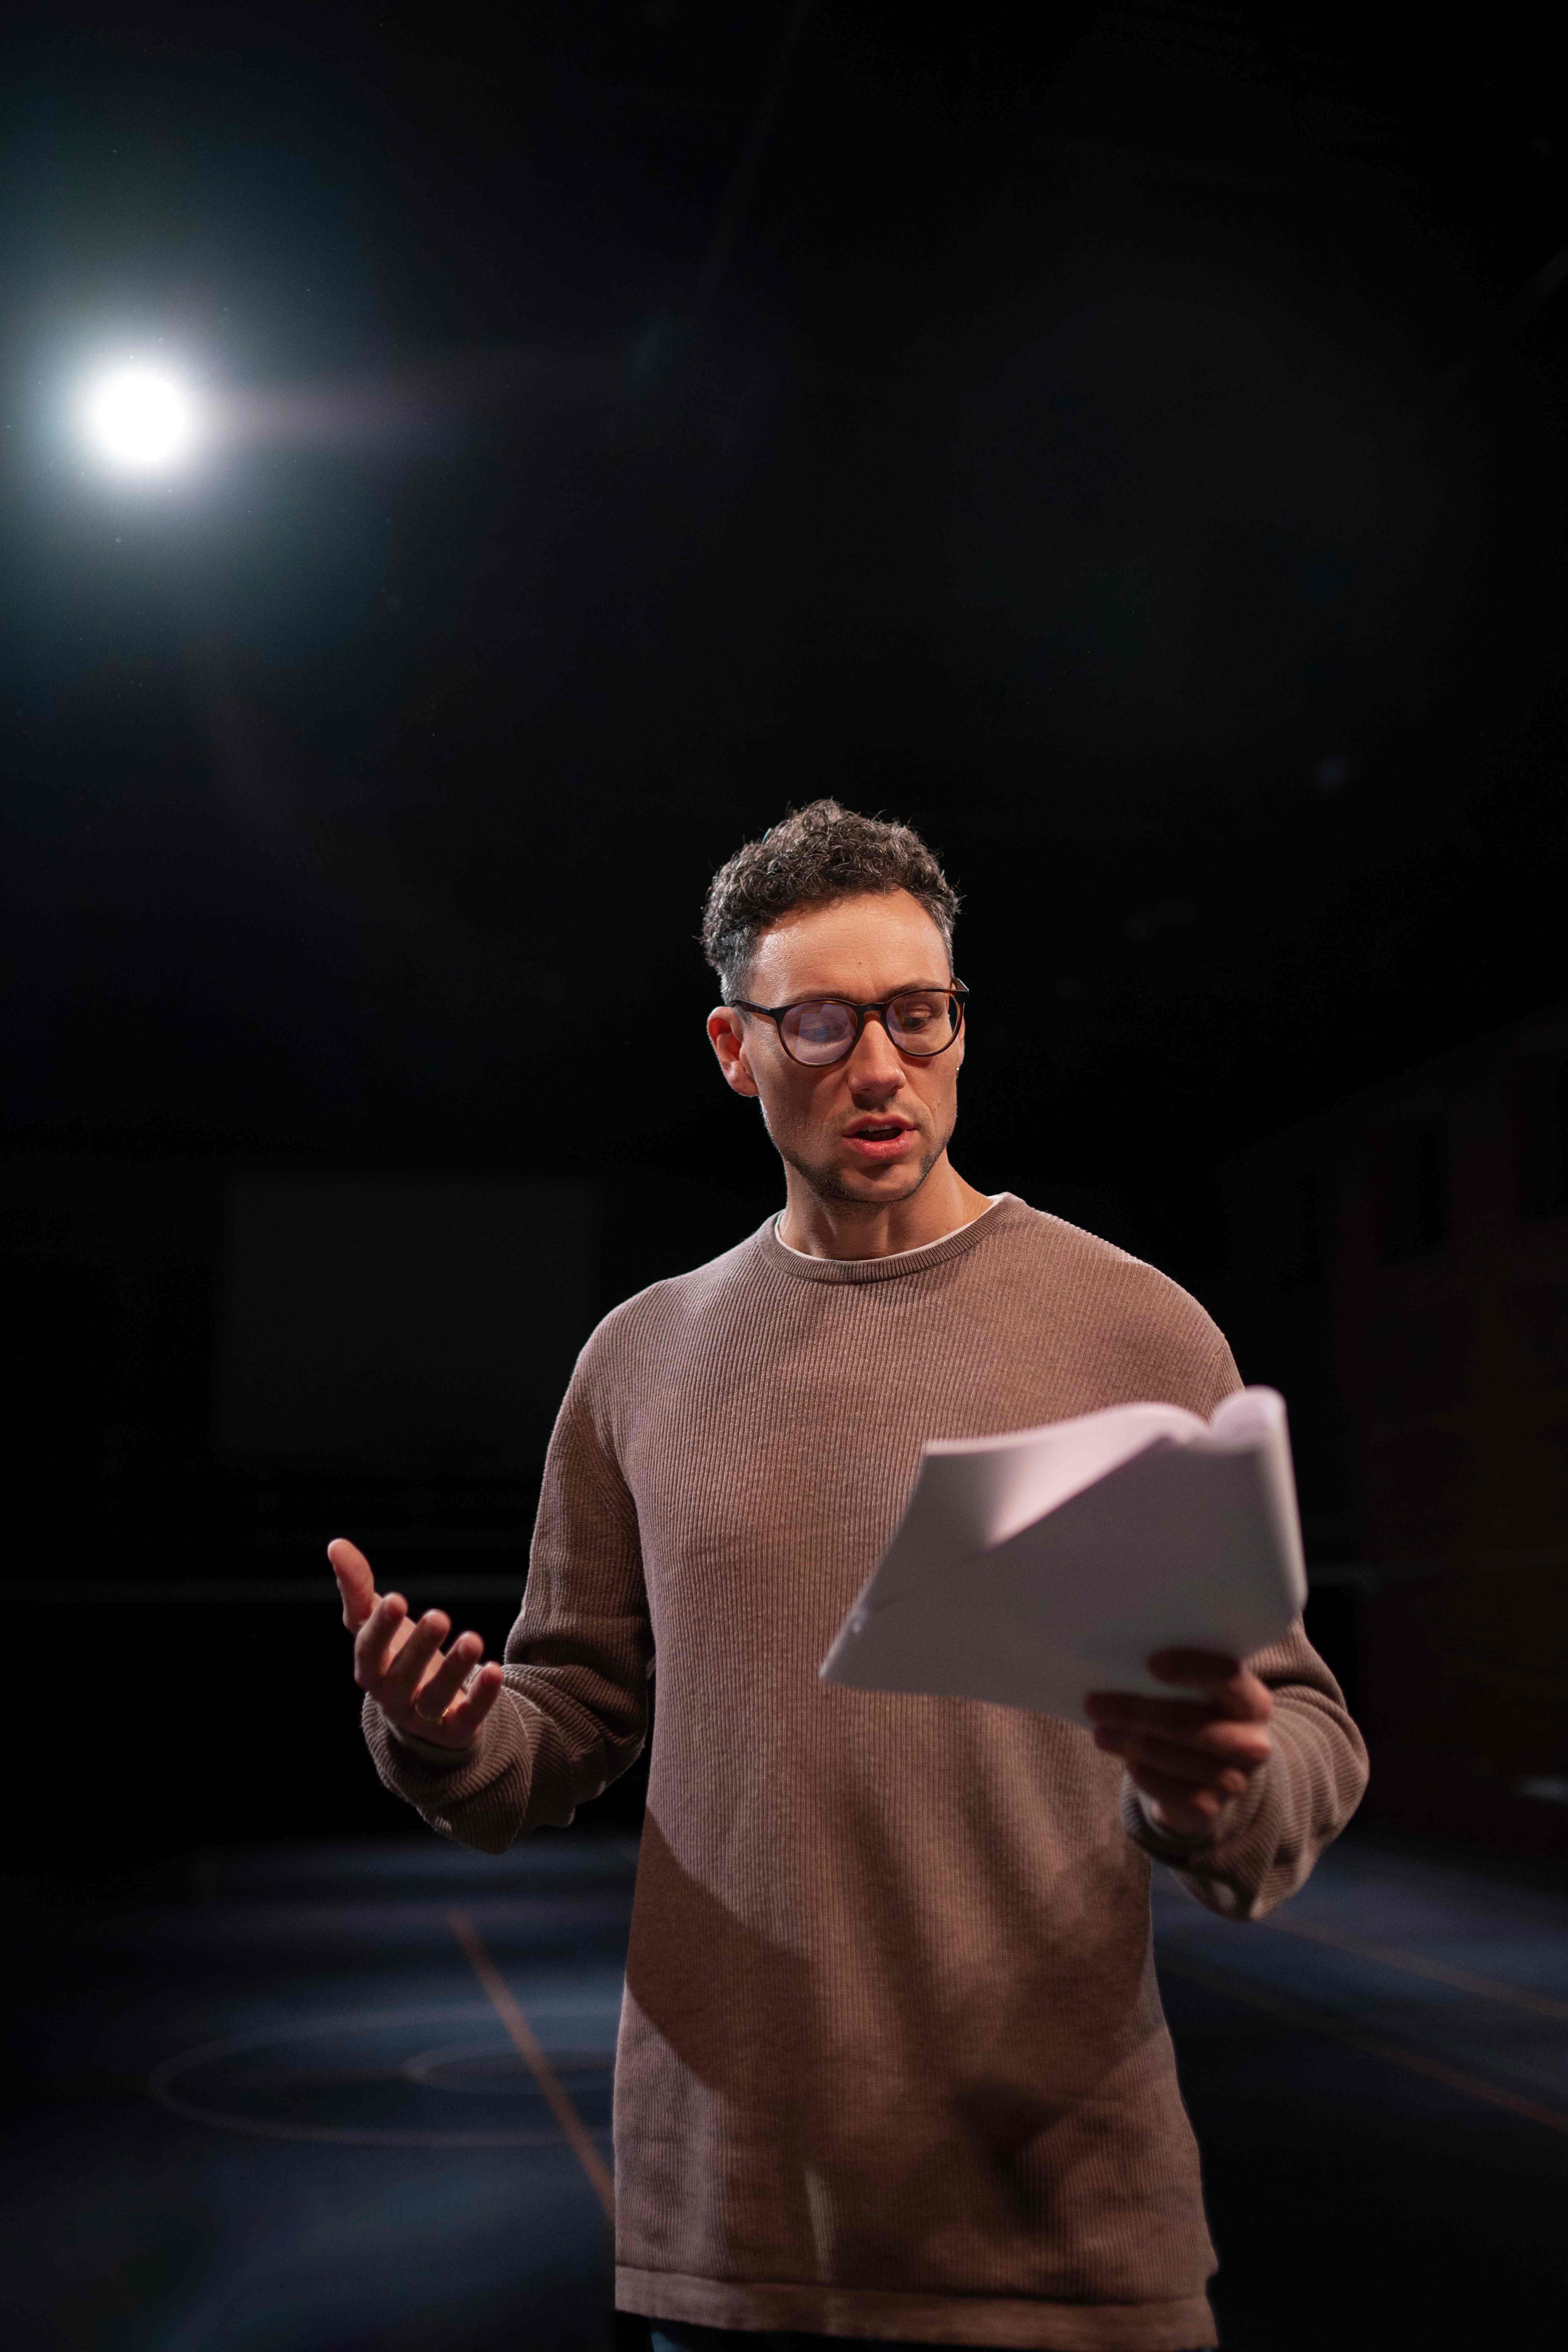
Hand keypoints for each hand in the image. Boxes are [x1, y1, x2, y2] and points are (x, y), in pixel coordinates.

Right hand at [328, 1536, 504, 1751]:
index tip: (396, 1599)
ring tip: (473, 1639)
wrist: (420, 1715)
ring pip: (435, 1699)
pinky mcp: (454, 1730)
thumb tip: (335, 1544)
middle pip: (403, 1675)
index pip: (369, 1650)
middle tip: (440, 1616)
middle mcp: (392, 1696)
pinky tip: (494, 1670)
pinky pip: (467, 1718)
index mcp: (371, 1668)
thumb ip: (356, 1588)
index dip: (381, 1628)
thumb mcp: (373, 1624)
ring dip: (454, 1670)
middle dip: (420, 1647)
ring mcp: (422, 1717)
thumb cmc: (393, 1657)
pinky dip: (481, 1697)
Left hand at [1085, 1649, 1272, 1840]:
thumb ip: (1173, 1679)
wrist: (1209, 1777)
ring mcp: (1235, 1780)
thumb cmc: (1194, 1716)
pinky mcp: (1210, 1807)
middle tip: (1094, 1703)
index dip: (1191, 1669)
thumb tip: (1122, 1664)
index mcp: (1252, 1703)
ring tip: (1100, 1732)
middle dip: (1138, 1713)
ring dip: (1129, 1742)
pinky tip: (1126, 1759)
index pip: (1228, 1677)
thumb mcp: (1196, 1695)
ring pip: (1173, 1757)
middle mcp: (1253, 1743)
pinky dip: (1142, 1772)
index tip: (1152, 1663)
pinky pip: (1167, 1789)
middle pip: (1191, 1724)